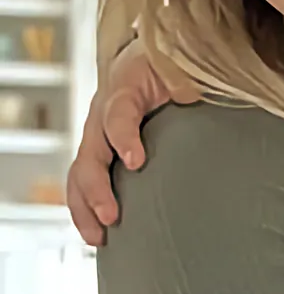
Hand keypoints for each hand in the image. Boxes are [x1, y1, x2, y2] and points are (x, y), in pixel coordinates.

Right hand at [65, 38, 196, 244]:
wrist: (155, 57)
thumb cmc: (173, 63)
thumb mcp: (182, 65)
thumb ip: (187, 78)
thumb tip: (192, 95)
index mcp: (125, 87)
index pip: (118, 113)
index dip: (124, 137)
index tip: (135, 161)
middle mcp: (104, 112)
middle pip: (91, 152)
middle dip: (97, 188)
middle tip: (112, 216)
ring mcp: (98, 132)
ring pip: (80, 173)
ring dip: (86, 206)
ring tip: (99, 236)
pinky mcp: (102, 150)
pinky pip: (86, 180)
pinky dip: (88, 207)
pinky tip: (99, 233)